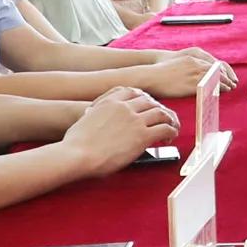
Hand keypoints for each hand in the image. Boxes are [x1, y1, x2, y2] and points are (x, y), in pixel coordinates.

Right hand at [61, 85, 175, 170]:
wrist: (77, 155)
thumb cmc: (75, 144)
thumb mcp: (84, 119)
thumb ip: (95, 114)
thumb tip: (94, 116)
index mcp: (109, 102)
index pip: (133, 91)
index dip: (143, 98)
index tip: (147, 105)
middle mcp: (124, 107)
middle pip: (150, 101)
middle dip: (158, 109)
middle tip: (162, 118)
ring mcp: (134, 120)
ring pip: (161, 113)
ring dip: (169, 120)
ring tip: (172, 128)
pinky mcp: (142, 136)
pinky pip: (164, 128)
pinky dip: (171, 131)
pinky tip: (170, 137)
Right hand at [129, 48, 233, 100]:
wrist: (150, 75)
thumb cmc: (161, 72)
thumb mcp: (178, 64)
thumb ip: (189, 67)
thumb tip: (197, 74)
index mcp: (192, 58)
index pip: (213, 63)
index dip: (223, 70)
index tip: (230, 76)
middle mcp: (195, 64)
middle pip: (217, 70)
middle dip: (227, 77)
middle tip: (234, 83)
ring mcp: (193, 74)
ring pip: (214, 78)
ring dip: (224, 84)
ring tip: (230, 88)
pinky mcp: (190, 84)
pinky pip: (207, 87)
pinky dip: (216, 89)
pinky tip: (221, 93)